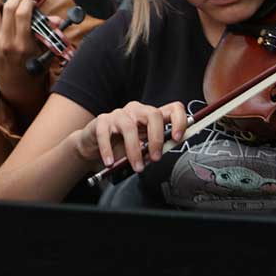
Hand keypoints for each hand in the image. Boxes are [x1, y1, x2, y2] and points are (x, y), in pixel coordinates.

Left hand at [0, 0, 62, 70]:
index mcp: (22, 45)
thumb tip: (55, 19)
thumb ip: (49, 35)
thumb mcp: (44, 54)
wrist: (15, 88)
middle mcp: (4, 41)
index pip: (22, 14)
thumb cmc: (31, 71)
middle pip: (7, 8)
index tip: (33, 2)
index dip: (28, 2)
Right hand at [74, 101, 188, 171]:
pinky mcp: (101, 121)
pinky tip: (110, 162)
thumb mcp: (143, 147)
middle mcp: (136, 111)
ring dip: (134, 150)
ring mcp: (118, 114)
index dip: (179, 121)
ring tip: (136, 167)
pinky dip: (108, 150)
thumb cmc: (121, 145)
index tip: (177, 138)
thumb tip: (159, 154)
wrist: (95, 145)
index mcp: (151, 116)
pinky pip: (105, 134)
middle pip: (153, 114)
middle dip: (156, 138)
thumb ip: (153, 148)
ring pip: (129, 127)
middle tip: (155, 158)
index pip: (173, 108)